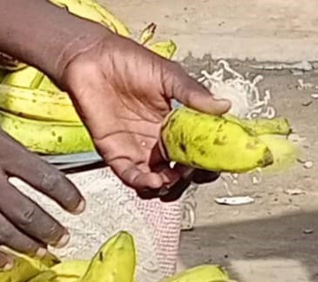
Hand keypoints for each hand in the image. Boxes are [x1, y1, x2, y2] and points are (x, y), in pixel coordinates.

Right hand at [0, 91, 84, 266]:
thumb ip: (1, 147)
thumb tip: (25, 168)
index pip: (46, 177)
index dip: (67, 196)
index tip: (78, 207)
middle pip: (29, 212)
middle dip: (51, 229)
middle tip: (63, 238)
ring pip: (5, 232)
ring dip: (28, 246)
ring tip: (42, 252)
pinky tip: (5, 263)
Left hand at [57, 33, 230, 198]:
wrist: (93, 59)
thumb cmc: (128, 62)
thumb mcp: (168, 75)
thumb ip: (193, 94)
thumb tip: (223, 107)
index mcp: (174, 122)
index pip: (195, 149)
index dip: (205, 159)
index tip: (214, 160)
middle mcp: (156, 140)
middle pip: (178, 171)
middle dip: (187, 177)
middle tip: (191, 172)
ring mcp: (136, 149)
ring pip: (155, 179)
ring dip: (166, 186)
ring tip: (171, 179)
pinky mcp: (115, 153)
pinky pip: (130, 176)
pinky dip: (142, 183)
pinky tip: (153, 180)